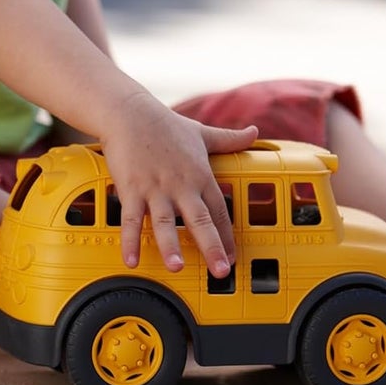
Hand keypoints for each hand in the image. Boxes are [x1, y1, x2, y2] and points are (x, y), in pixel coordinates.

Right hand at [98, 92, 256, 278]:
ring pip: (165, 222)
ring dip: (171, 245)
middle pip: (199, 219)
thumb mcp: (202, 133)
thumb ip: (230, 139)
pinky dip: (130, 241)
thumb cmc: (165, 124)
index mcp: (200, 174)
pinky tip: (131, 260)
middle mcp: (180, 184)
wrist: (130, 113)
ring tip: (176, 267)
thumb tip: (255, 131)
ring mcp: (155, 188)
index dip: (228, 235)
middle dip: (211, 246)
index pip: (220, 210)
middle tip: (221, 271)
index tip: (233, 257)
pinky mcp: (131, 189)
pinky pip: (131, 219)